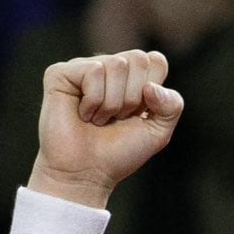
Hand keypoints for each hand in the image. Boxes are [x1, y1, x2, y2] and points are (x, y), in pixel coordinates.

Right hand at [30, 48, 183, 208]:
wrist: (86, 174)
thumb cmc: (118, 153)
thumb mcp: (158, 133)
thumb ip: (172, 106)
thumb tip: (151, 86)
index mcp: (132, 76)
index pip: (156, 61)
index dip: (151, 93)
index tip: (135, 115)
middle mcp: (108, 66)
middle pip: (139, 59)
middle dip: (132, 98)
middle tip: (115, 118)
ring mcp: (84, 67)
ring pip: (116, 64)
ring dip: (111, 104)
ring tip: (98, 119)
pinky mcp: (61, 72)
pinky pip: (93, 71)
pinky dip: (93, 101)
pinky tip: (82, 114)